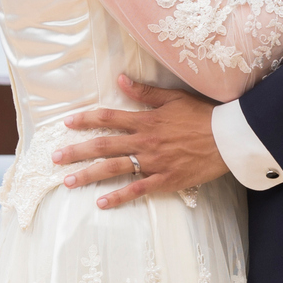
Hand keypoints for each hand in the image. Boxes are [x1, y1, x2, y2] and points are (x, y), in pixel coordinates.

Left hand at [54, 74, 229, 208]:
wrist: (227, 138)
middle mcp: (144, 142)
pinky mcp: (165, 180)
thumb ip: (145, 92)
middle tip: (55, 158)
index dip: (86, 120)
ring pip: (115, 169)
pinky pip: (137, 190)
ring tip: (68, 181)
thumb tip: (120, 79)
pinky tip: (101, 202)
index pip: (109, 119)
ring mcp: (153, 163)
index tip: (67, 123)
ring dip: (89, 175)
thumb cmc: (202, 115)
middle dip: (77, 152)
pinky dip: (119, 197)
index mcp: (146, 121)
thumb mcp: (173, 98)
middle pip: (104, 146)